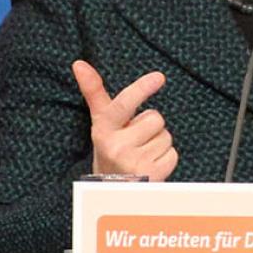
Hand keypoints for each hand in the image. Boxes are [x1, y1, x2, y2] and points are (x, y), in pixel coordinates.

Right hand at [71, 60, 177, 180]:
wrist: (112, 189)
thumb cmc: (110, 147)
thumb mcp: (102, 122)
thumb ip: (95, 92)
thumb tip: (79, 63)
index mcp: (103, 130)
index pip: (123, 105)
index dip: (140, 89)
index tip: (159, 77)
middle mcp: (116, 147)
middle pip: (155, 117)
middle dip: (150, 125)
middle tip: (135, 138)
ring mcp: (133, 163)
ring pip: (166, 136)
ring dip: (158, 142)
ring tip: (141, 152)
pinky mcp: (151, 176)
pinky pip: (172, 153)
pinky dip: (165, 157)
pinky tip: (149, 164)